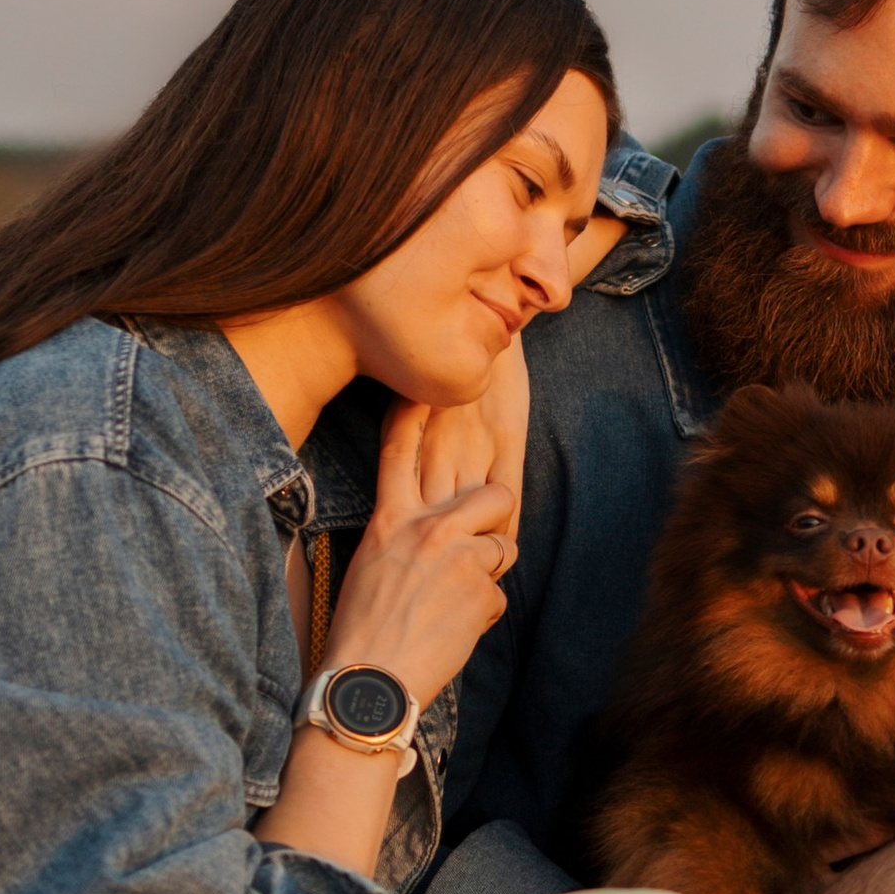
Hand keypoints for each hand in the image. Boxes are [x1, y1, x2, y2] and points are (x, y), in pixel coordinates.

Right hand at [323, 390, 518, 710]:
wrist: (367, 683)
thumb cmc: (359, 629)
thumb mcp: (370, 566)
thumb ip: (404, 538)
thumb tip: (435, 536)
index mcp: (390, 520)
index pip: (401, 452)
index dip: (418, 414)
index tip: (431, 388)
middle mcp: (427, 529)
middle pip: (493, 496)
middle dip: (499, 514)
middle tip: (485, 538)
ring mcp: (459, 558)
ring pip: (503, 549)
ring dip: (488, 575)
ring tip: (453, 605)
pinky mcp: (481, 592)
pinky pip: (497, 596)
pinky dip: (481, 615)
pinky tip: (451, 632)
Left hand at [396, 335, 529, 552]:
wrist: (490, 314)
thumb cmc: (447, 355)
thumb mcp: (409, 395)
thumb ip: (401, 432)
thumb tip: (386, 469)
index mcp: (412, 434)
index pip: (401, 491)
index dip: (404, 529)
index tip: (400, 558)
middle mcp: (437, 444)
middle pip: (432, 511)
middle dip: (434, 548)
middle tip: (432, 579)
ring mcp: (473, 442)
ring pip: (468, 510)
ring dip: (472, 543)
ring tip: (472, 572)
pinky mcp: (508, 438)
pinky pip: (507, 492)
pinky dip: (504, 521)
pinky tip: (505, 543)